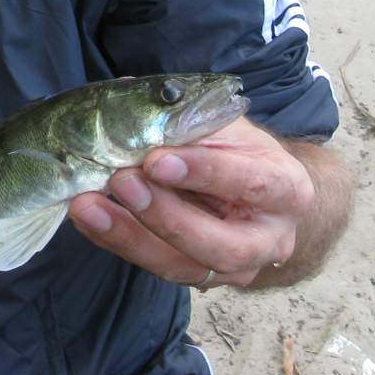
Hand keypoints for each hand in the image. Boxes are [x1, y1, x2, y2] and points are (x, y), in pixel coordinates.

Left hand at [67, 117, 313, 288]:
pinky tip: (88, 217)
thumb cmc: (241, 151)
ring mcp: (235, 268)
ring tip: (87, 205)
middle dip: (166, 217)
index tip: (158, 159)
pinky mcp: (199, 277)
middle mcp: (269, 240)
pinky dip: (117, 240)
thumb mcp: (229, 128)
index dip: (206, 172)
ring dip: (130, 235)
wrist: (257, 192)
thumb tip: (131, 98)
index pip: (252, 183)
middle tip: (122, 182)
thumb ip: (191, 122)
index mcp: (287, 190)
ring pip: (182, 265)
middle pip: (221, 246)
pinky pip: (155, 264)